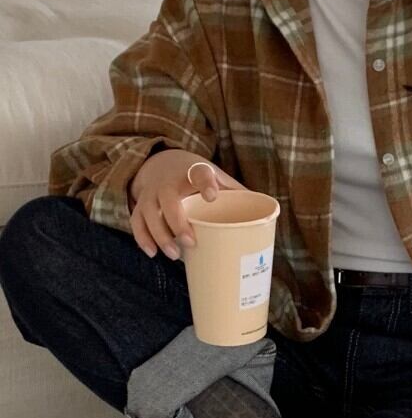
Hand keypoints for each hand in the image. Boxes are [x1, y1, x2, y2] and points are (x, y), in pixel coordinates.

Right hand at [128, 149, 246, 259]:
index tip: (212, 196)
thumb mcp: (217, 177)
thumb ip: (235, 193)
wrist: (162, 163)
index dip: (205, 184)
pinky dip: (143, 238)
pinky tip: (152, 253)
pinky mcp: (141, 205)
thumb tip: (267, 214)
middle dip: (177, 221)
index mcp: (193, 171)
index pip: (199, 173)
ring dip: (160, 235)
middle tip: (190, 241)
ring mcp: (152, 194)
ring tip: (174, 255)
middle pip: (168, 199)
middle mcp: (169, 182)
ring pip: (149, 213)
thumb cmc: (197, 176)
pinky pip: (137, 222)